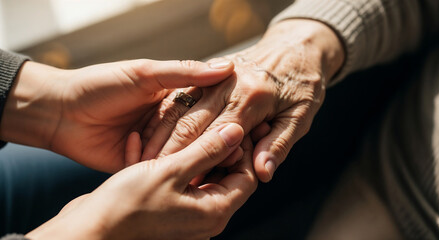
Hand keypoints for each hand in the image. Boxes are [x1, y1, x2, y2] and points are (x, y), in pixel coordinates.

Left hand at [0, 59, 233, 171]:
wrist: (60, 111)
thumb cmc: (100, 85)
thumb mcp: (145, 73)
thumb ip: (184, 73)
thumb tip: (226, 66)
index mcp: (171, 98)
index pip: (207, 109)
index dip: (225, 117)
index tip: (247, 125)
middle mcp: (167, 122)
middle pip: (198, 135)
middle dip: (216, 144)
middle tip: (238, 153)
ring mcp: (154, 144)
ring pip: (182, 155)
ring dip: (197, 160)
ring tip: (219, 169)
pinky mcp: (139, 164)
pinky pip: (159, 170)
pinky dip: (169, 171)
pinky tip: (186, 177)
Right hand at [26, 123, 257, 239]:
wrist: (87, 231)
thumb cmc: (127, 205)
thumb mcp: (171, 171)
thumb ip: (207, 151)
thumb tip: (236, 131)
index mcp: (213, 212)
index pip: (246, 176)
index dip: (244, 148)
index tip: (234, 122)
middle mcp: (203, 217)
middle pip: (223, 175)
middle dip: (214, 146)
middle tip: (206, 117)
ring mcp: (183, 215)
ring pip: (195, 175)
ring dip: (183, 151)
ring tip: (167, 124)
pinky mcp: (163, 210)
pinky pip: (172, 181)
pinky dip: (161, 163)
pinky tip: (137, 141)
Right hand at [141, 19, 344, 181]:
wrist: (300, 45)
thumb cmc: (304, 85)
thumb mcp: (300, 117)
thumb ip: (278, 144)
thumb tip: (262, 173)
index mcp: (251, 100)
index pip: (217, 138)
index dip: (195, 163)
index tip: (177, 183)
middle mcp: (228, 87)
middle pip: (191, 124)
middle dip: (168, 152)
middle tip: (149, 174)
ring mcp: (216, 78)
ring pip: (179, 109)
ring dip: (158, 134)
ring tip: (140, 157)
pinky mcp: (209, 74)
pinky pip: (179, 95)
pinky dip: (163, 116)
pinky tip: (148, 132)